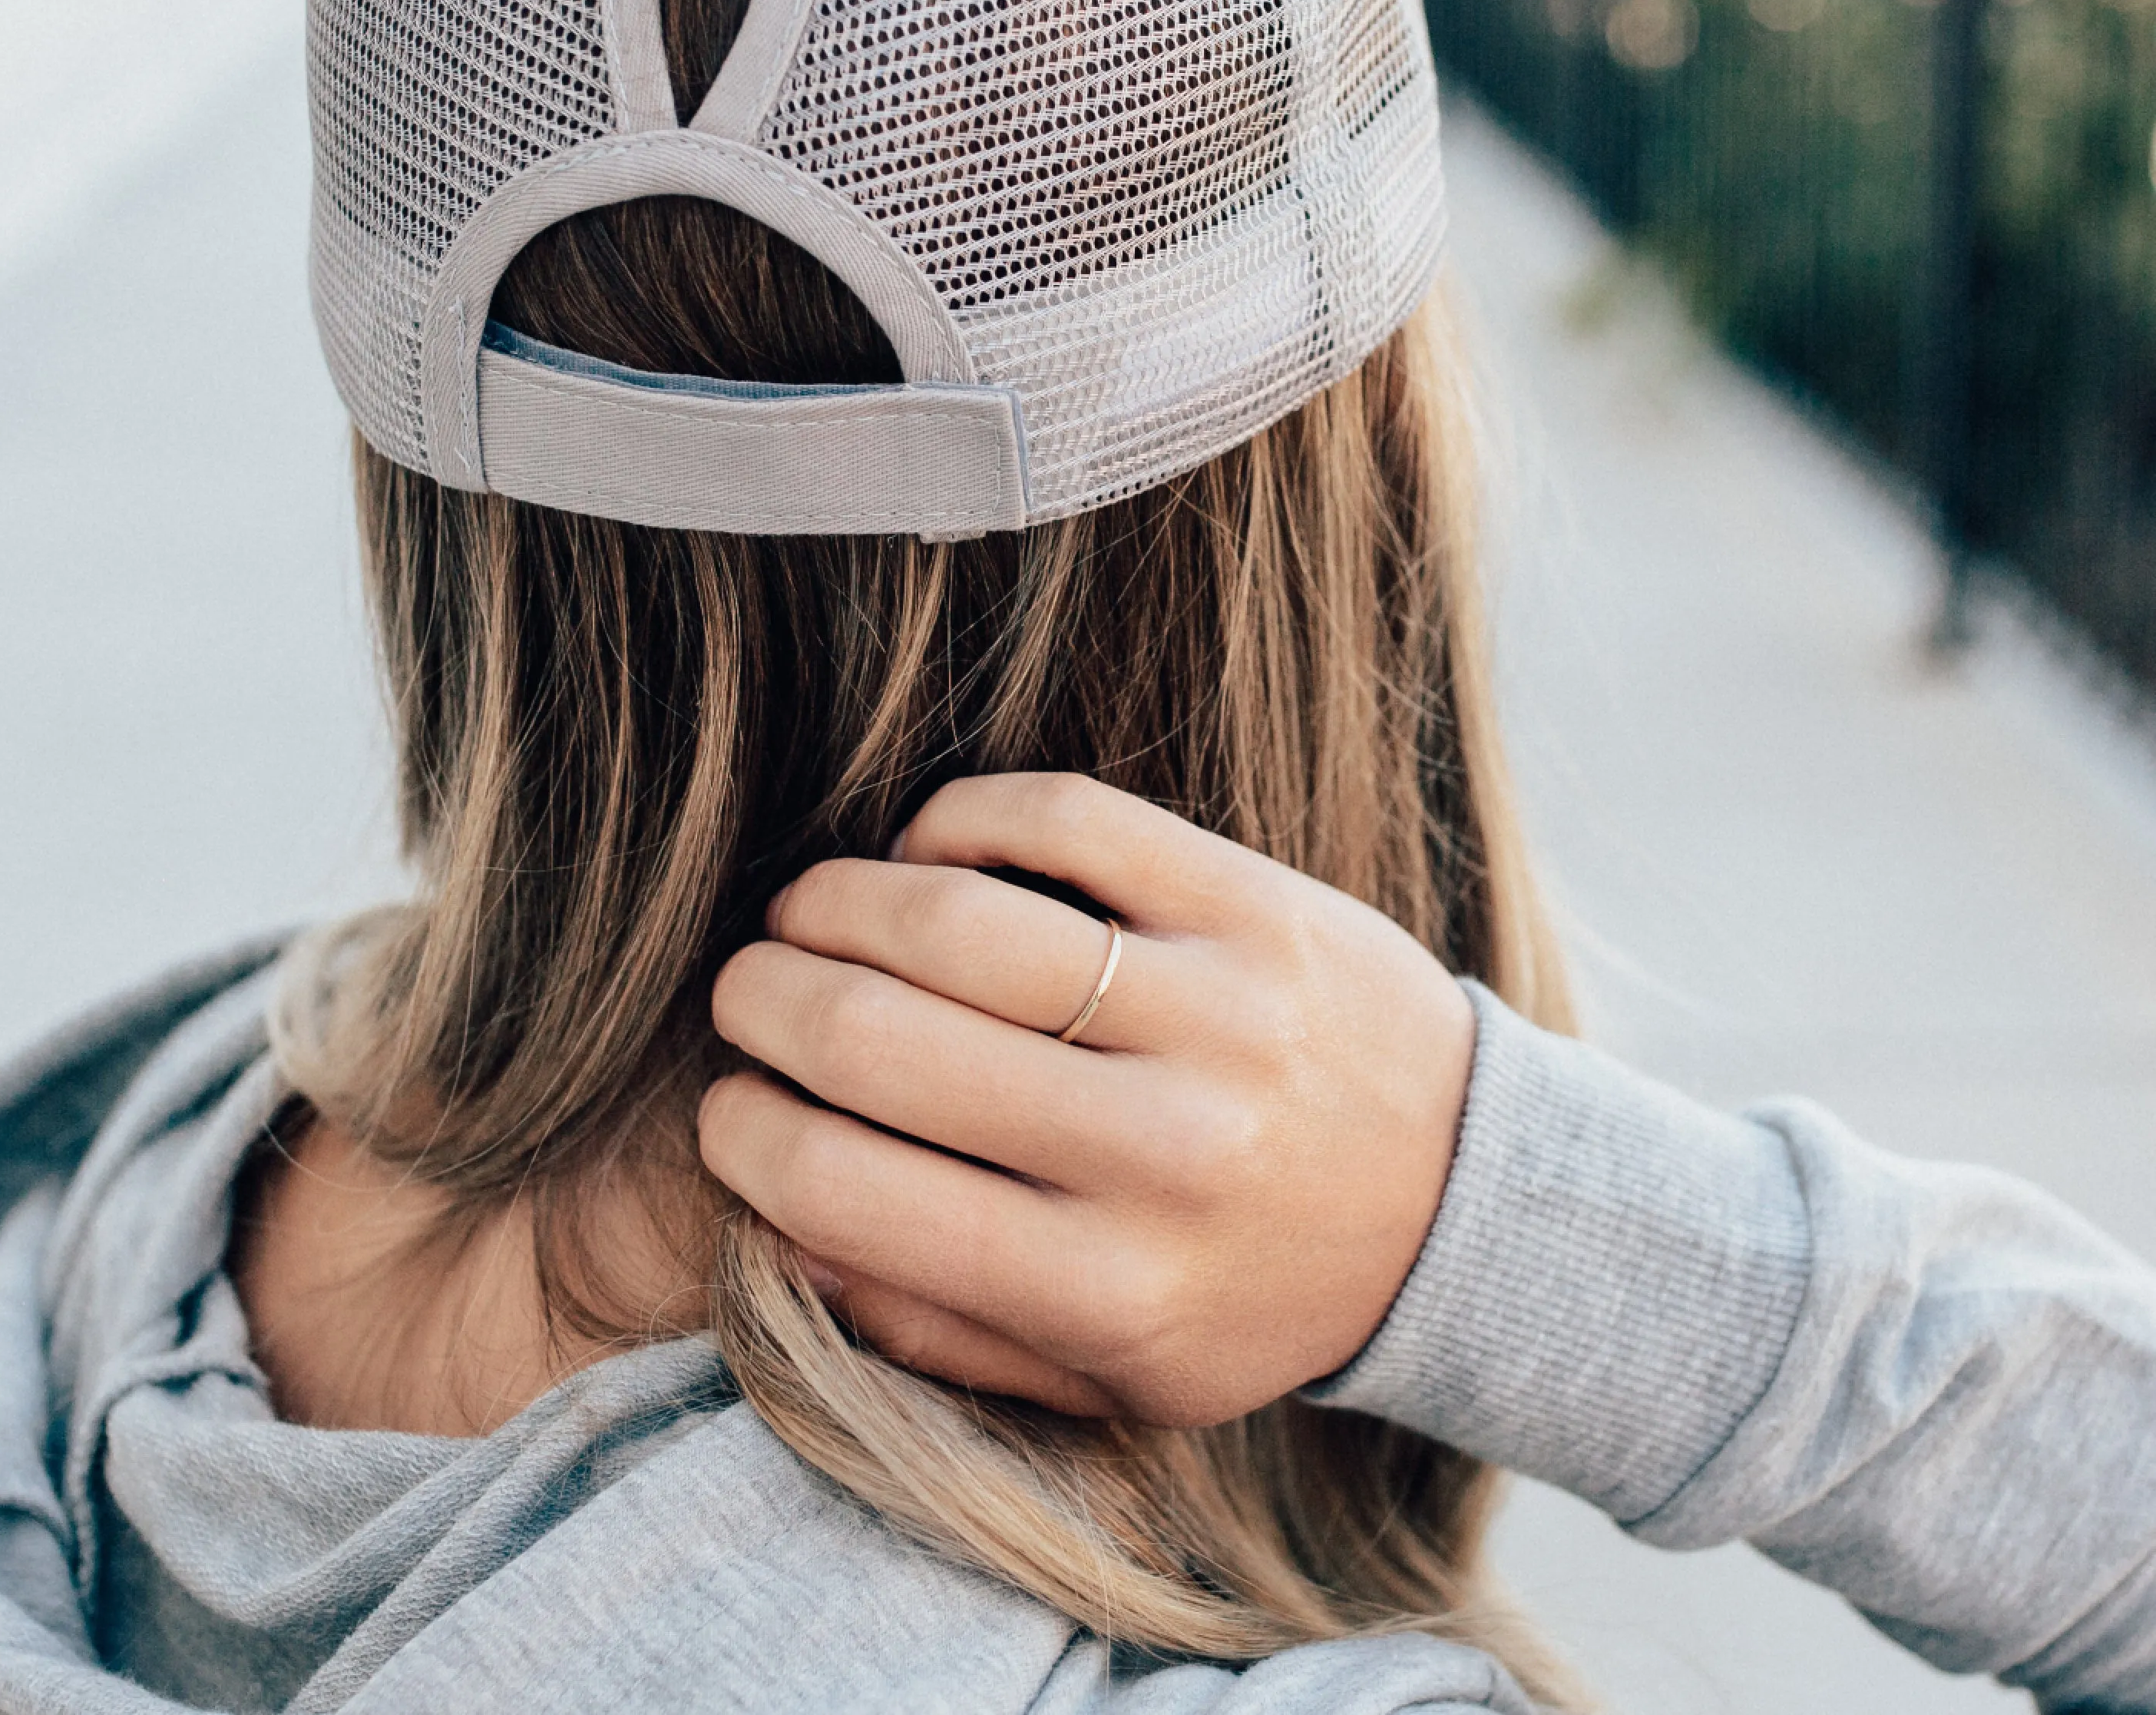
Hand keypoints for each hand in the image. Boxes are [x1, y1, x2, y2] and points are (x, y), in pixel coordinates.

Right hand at [697, 773, 1476, 1427]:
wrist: (1462, 1203)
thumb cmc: (1254, 1289)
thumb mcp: (1115, 1376)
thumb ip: (945, 1328)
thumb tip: (784, 1230)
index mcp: (1109, 1288)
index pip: (848, 1193)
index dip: (746, 1138)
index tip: (729, 1110)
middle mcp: (1159, 1152)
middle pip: (880, 1041)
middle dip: (765, 1003)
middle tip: (745, 993)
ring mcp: (1214, 1014)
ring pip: (956, 921)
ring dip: (836, 902)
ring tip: (806, 913)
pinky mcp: (1252, 903)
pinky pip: (1064, 820)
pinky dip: (961, 817)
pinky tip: (927, 848)